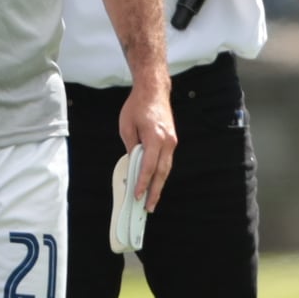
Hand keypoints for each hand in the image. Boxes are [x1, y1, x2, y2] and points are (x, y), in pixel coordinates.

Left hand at [117, 77, 177, 210]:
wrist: (154, 90)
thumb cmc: (138, 105)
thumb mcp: (126, 126)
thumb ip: (131, 147)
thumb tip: (133, 163)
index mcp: (155, 137)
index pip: (148, 166)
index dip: (143, 182)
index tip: (138, 195)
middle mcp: (167, 141)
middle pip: (161, 172)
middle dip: (155, 191)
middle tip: (148, 207)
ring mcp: (172, 141)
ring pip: (166, 169)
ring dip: (159, 185)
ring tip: (152, 200)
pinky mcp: (172, 141)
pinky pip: (166, 161)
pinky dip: (160, 174)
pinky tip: (155, 182)